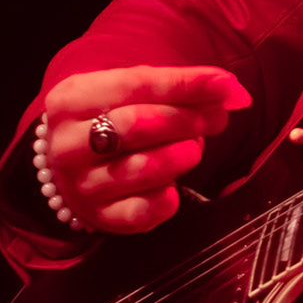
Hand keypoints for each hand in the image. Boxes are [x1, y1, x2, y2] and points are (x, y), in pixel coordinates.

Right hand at [40, 64, 250, 233]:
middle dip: (188, 119)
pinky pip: (142, 212)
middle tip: (216, 118)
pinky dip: (168, 199)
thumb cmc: (114, 115)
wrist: (73, 162)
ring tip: (193, 148)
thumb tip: (234, 92)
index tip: (227, 84)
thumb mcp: (135, 90)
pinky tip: (174, 188)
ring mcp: (80, 185)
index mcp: (72, 99)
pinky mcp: (99, 218)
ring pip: (143, 168)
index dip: (187, 83)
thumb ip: (182, 86)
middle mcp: (67, 144)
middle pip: (138, 124)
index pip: (137, 85)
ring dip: (183, 155)